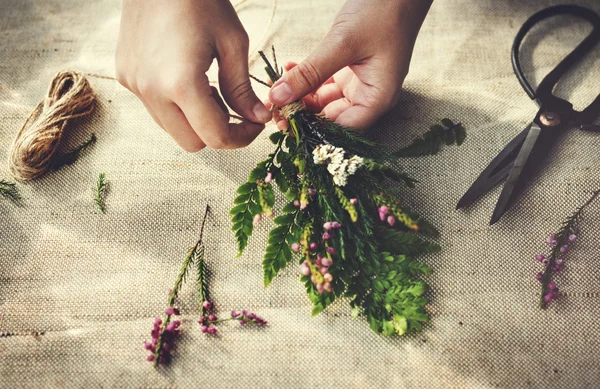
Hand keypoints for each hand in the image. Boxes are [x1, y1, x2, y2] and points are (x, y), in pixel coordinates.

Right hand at [115, 0, 271, 151]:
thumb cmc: (201, 0)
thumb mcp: (233, 43)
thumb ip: (243, 89)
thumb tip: (258, 119)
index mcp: (181, 84)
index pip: (214, 137)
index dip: (241, 137)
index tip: (255, 123)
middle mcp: (151, 91)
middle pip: (192, 143)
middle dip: (219, 134)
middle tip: (237, 111)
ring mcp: (134, 85)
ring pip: (172, 130)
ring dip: (196, 122)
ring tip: (213, 91)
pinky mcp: (125, 76)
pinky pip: (155, 109)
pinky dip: (176, 107)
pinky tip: (188, 81)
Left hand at [269, 0, 430, 129]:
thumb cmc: (383, 12)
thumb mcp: (342, 44)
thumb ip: (310, 73)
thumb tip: (278, 97)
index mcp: (377, 98)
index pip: (341, 128)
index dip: (312, 128)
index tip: (286, 119)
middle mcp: (369, 96)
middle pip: (330, 118)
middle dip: (302, 112)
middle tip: (275, 103)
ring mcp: (359, 83)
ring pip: (323, 101)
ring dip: (300, 95)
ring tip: (278, 85)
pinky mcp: (350, 70)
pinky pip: (324, 83)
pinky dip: (306, 79)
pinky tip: (289, 69)